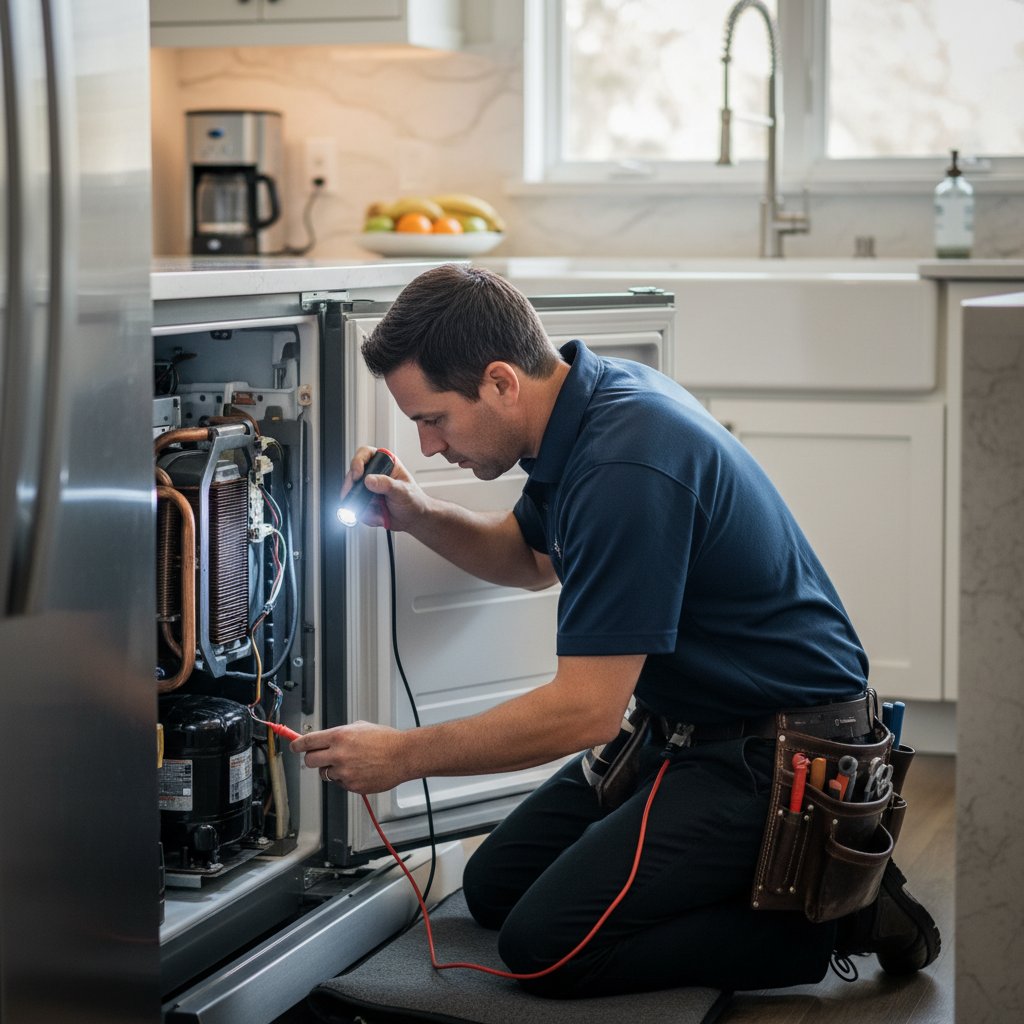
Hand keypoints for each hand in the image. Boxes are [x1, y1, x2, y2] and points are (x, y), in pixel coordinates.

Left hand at [291, 720, 406, 793]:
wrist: (403, 755)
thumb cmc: (385, 740)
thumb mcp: (360, 727)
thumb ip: (340, 733)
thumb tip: (325, 738)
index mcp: (339, 736)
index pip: (308, 742)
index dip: (297, 744)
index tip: (294, 746)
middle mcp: (339, 754)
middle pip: (310, 761)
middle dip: (314, 758)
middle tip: (321, 756)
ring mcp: (344, 772)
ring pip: (325, 774)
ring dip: (333, 769)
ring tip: (351, 763)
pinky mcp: (352, 786)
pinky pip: (340, 783)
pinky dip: (346, 779)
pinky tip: (360, 771)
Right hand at [342, 446, 427, 532]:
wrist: (414, 519)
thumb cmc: (414, 500)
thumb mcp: (402, 491)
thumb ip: (387, 485)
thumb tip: (369, 480)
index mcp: (386, 463)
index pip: (366, 454)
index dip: (358, 461)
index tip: (358, 474)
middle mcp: (375, 474)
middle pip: (353, 473)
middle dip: (351, 487)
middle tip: (353, 495)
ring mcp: (368, 488)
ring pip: (353, 492)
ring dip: (359, 503)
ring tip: (375, 511)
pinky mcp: (365, 501)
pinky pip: (357, 507)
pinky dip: (365, 514)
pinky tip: (377, 516)